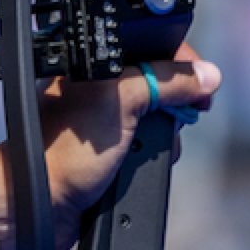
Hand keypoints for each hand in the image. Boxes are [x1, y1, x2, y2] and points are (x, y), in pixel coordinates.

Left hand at [36, 43, 219, 249]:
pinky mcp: (110, 146)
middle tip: (180, 116)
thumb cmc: (65, 149)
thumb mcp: (119, 102)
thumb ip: (164, 82)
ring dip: (162, 134)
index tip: (202, 79)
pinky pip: (147, 143)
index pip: (149, 45)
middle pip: (159, 82)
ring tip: (146, 147)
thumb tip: (206, 75)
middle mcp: (98, 86)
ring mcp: (104, 118)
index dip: (180, 60)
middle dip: (174, 103)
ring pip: (156, 116)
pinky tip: (141, 162)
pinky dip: (152, 152)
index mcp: (90, 62)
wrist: (43, 203)